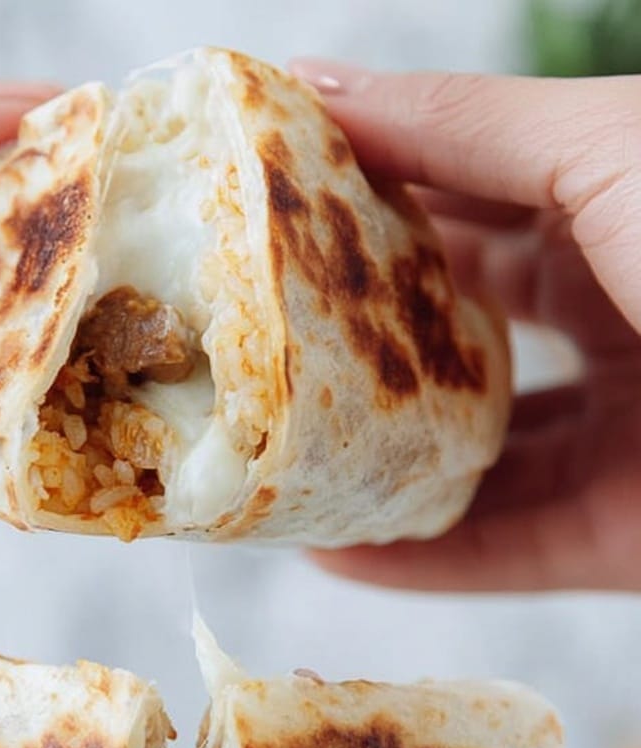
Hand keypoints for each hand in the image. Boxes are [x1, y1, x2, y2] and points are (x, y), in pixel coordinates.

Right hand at [292, 62, 640, 591]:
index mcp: (625, 210)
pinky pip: (507, 552)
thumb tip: (317, 84)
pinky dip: (421, 559)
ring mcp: (627, 437)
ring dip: (377, 465)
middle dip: (356, 342)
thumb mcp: (609, 151)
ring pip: (476, 458)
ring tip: (273, 461)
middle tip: (249, 346)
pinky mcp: (628, 539)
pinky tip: (333, 550)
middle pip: (460, 337)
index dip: (364, 205)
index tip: (255, 213)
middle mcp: (624, 321)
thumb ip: (462, 128)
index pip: (465, 204)